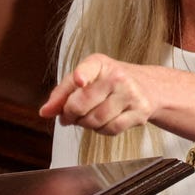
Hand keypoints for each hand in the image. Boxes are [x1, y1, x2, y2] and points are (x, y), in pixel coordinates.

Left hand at [39, 54, 155, 135]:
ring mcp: (131, 94)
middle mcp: (117, 76)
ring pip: (95, 120)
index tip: (79, 80)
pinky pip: (110, 129)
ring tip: (87, 117)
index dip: (82, 75)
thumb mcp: (85, 78)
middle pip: (82, 104)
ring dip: (85, 124)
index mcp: (100, 63)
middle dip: (70, 115)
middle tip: (68, 116)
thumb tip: (45, 112)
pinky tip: (103, 122)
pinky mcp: (140, 112)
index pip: (88, 69)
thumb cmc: (110, 82)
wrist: (148, 87)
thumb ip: (62, 93)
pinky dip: (101, 130)